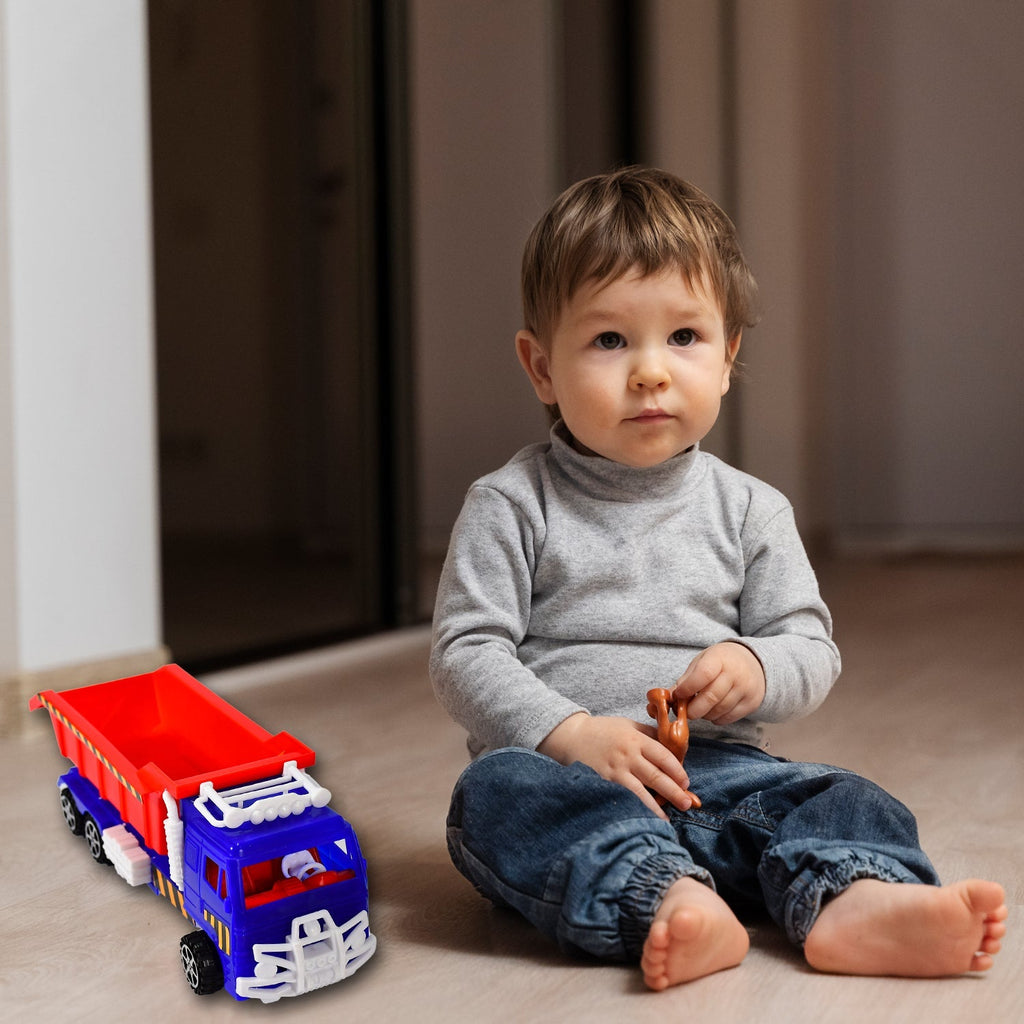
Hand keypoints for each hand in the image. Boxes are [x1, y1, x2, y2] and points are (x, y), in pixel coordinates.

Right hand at [537, 713, 694, 818]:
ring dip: (660, 804)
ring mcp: (616, 770)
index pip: (663, 756)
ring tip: (672, 815)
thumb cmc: (603, 730)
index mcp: (636, 738)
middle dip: (675, 791)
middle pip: (656, 775)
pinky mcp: (606, 781)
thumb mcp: (628, 724)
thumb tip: (672, 746)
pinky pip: (627, 797)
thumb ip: (649, 734)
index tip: (686, 782)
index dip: (677, 770)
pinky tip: (649, 817)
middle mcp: (628, 755)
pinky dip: (640, 807)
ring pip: (643, 790)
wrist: (573, 737)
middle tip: (688, 802)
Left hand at [675, 642, 765, 724]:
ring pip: (719, 711)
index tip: (678, 695)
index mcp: (720, 658)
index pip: (703, 674)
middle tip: (684, 711)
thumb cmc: (722, 662)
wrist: (753, 662)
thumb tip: (669, 696)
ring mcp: (746, 689)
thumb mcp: (703, 661)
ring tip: (699, 708)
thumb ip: (687, 678)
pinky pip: (728, 718)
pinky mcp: (751, 703)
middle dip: (692, 709)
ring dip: (704, 714)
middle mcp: (736, 673)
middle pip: (711, 697)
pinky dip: (716, 718)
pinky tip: (712, 711)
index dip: (688, 688)